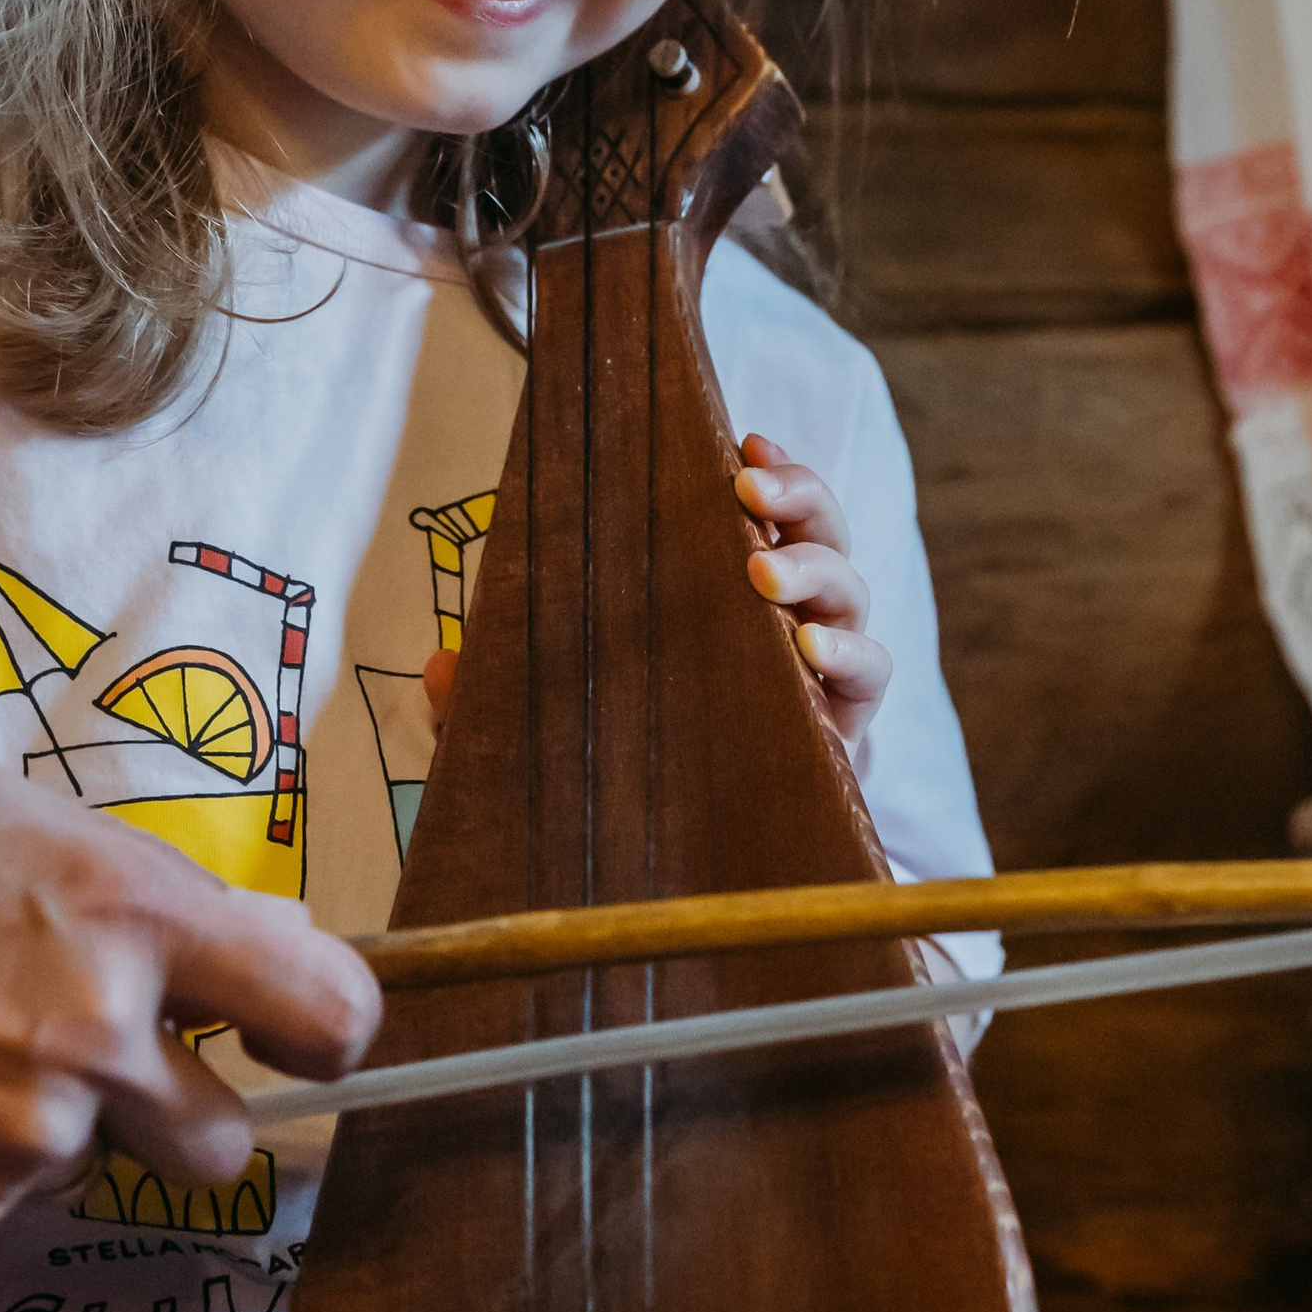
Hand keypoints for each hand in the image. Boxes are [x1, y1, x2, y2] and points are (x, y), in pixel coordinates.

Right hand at [0, 764, 380, 1240]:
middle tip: (68, 1057)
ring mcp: (22, 1137)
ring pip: (85, 1164)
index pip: (320, 1005)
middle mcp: (98, 1033)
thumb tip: (241, 938)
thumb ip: (125, 886)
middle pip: (218, 1138)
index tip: (305, 1043)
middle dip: (165, 1111)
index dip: (326, 1033)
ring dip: (36, 1131)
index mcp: (127, 911)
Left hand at [419, 435, 891, 754]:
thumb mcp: (543, 729)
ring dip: (814, 567)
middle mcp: (782, 616)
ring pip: (849, 588)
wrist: (680, 870)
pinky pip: (871, 671)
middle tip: (747, 487)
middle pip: (819, 527)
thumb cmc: (622, 768)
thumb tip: (439, 663)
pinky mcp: (844, 724)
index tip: (740, 441)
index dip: (764, 467)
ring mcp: (819, 667)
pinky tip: (808, 654)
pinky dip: (851, 653)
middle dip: (796, 492)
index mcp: (722, 592)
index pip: (759, 507)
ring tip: (762, 572)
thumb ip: (491, 700)